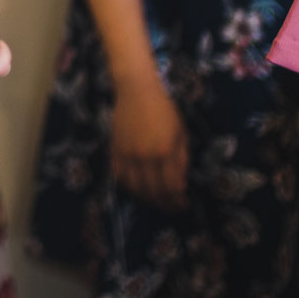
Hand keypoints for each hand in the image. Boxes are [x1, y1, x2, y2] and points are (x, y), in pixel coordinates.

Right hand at [111, 73, 188, 210]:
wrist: (136, 89)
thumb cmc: (164, 109)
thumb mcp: (181, 133)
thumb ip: (181, 160)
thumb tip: (180, 183)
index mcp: (165, 151)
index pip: (171, 187)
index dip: (177, 200)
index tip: (183, 204)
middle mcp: (145, 157)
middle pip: (153, 191)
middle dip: (164, 204)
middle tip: (172, 208)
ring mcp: (127, 154)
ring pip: (135, 188)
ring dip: (147, 199)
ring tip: (156, 201)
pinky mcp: (115, 150)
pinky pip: (120, 176)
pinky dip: (129, 187)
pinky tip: (138, 189)